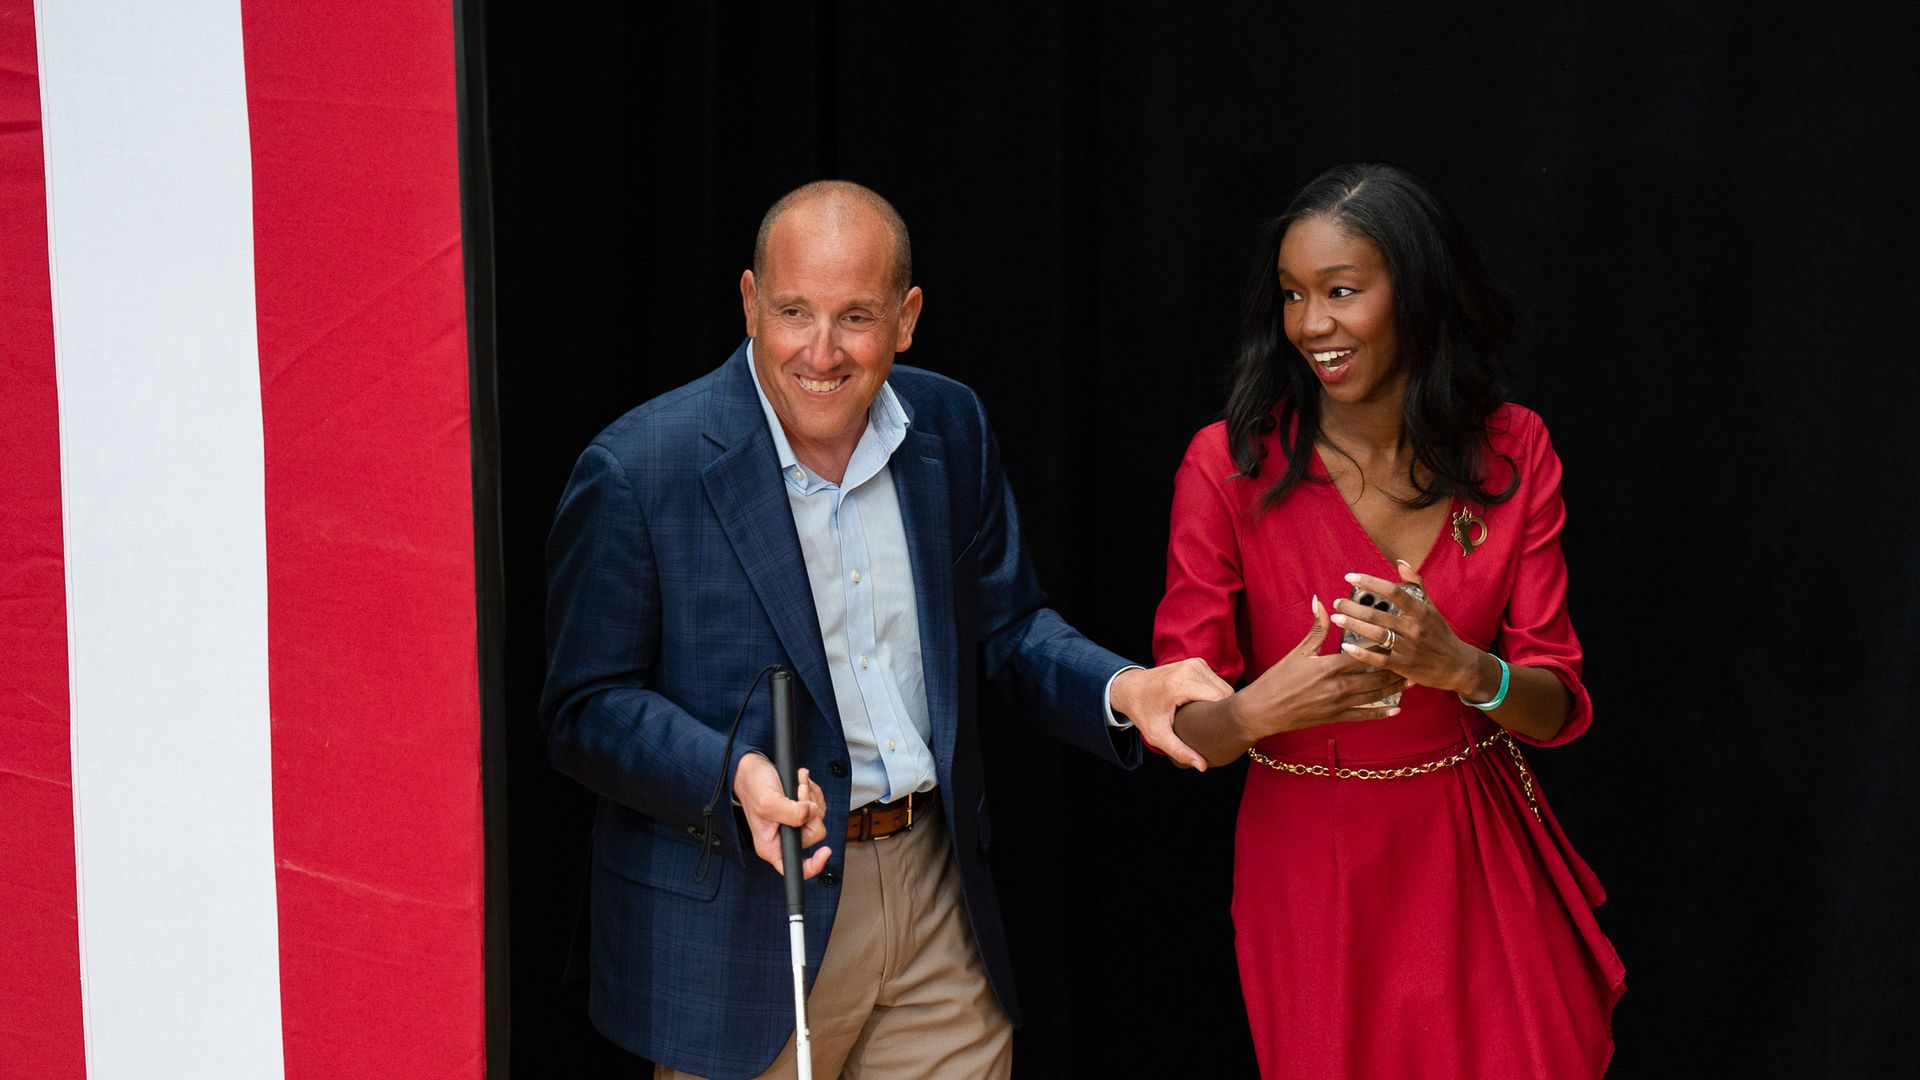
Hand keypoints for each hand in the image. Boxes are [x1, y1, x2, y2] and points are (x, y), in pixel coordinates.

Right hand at [732, 753, 831, 878]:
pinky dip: (813, 792)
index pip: (794, 868)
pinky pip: (818, 805)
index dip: (813, 865)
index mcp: (772, 846)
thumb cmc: (753, 786)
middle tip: (798, 791)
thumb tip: (812, 813)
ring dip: (811, 796)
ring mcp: (794, 824)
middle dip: (811, 808)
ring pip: (818, 816)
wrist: (752, 770)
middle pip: (815, 833)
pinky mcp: (801, 811)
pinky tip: (801, 783)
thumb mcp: (768, 801)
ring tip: (796, 784)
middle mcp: (784, 838)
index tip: (825, 852)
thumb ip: (791, 812)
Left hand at [1110, 659, 1232, 769]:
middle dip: (1224, 711)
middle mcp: (1190, 669)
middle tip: (1218, 729)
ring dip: (1222, 703)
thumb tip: (1201, 765)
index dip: (1225, 717)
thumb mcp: (1157, 735)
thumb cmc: (1142, 712)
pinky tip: (1208, 707)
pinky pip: (1217, 680)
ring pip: (1223, 686)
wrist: (1130, 688)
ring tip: (1212, 719)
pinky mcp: (1197, 663)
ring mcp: (1195, 663)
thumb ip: (1179, 751)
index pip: (1219, 698)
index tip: (1223, 732)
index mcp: (1180, 684)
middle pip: (1225, 692)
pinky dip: (1217, 694)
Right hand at [1229, 595, 1405, 737]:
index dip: (1382, 645)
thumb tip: (1322, 600)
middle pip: (1376, 676)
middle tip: (1413, 659)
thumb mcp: (1298, 651)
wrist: (1263, 710)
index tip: (1398, 637)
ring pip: (1375, 695)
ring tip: (1411, 680)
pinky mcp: (1336, 718)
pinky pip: (1364, 716)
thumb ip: (1316, 628)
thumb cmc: (1279, 679)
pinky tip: (1397, 710)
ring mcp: (1339, 705)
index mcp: (1329, 666)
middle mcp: (1338, 687)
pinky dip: (1382, 714)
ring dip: (1394, 688)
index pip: (1364, 653)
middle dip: (1396, 668)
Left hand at [1332, 560, 1481, 695]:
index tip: (1350, 578)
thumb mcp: (1431, 607)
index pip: (1392, 591)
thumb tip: (1400, 562)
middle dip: (1353, 607)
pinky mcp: (1404, 666)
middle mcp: (1414, 628)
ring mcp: (1409, 648)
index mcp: (1420, 611)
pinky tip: (1346, 646)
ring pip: (1376, 634)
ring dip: (1354, 625)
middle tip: (1337, 602)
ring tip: (1337, 618)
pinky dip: (1362, 653)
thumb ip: (1415, 584)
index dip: (1369, 582)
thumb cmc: (1440, 633)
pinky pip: (1379, 659)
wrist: (1457, 665)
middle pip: (1378, 614)